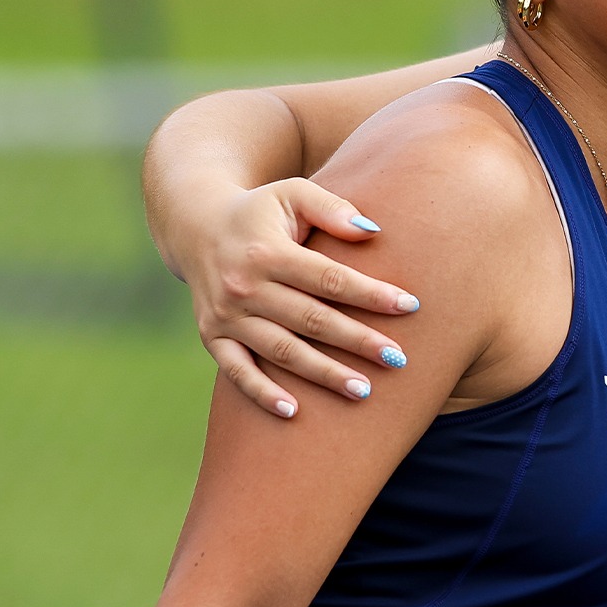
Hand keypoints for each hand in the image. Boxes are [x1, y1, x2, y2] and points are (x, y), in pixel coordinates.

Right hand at [185, 178, 419, 417]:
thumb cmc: (260, 211)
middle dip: (357, 341)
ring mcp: (225, 316)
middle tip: (398, 360)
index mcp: (268, 253)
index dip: (371, 294)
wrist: (196, 227)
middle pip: (311, 320)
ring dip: (323, 373)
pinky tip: (293, 412)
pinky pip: (236, 372)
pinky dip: (262, 394)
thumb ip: (332, 208)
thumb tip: (372, 232)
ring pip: (281, 351)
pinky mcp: (211, 337)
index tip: (411, 307)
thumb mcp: (292, 194)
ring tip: (363, 390)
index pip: (329, 279)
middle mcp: (244, 287)